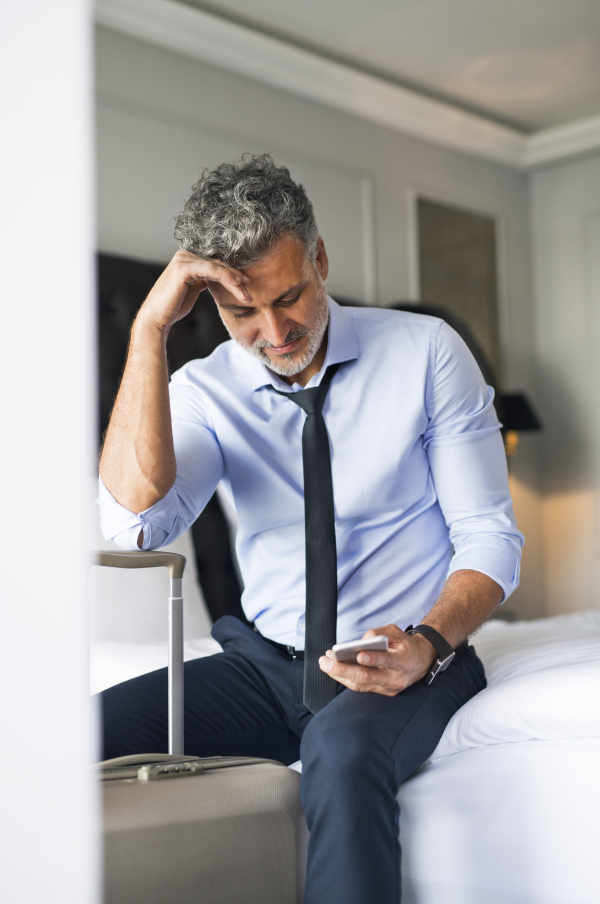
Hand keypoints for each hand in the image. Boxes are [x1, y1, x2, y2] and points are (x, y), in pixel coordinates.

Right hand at [137, 249, 251, 331]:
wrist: (157, 318)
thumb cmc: (173, 306)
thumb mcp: (193, 289)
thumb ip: (204, 280)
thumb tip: (218, 277)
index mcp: (187, 259)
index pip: (215, 264)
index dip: (232, 274)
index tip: (246, 285)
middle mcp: (185, 255)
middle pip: (217, 265)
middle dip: (235, 278)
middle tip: (249, 291)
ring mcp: (183, 260)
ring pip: (216, 267)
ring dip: (234, 280)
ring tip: (246, 293)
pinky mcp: (183, 268)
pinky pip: (210, 270)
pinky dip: (224, 276)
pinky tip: (236, 284)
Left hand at [318, 624, 437, 695]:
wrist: (420, 662)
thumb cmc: (405, 646)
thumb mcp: (397, 633)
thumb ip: (379, 634)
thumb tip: (360, 642)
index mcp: (403, 662)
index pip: (387, 661)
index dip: (373, 659)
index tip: (359, 654)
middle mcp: (395, 679)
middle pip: (367, 677)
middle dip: (344, 669)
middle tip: (326, 661)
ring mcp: (388, 688)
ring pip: (360, 684)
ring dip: (340, 674)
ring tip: (325, 663)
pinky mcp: (381, 692)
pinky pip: (360, 687)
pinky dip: (345, 678)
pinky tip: (333, 668)